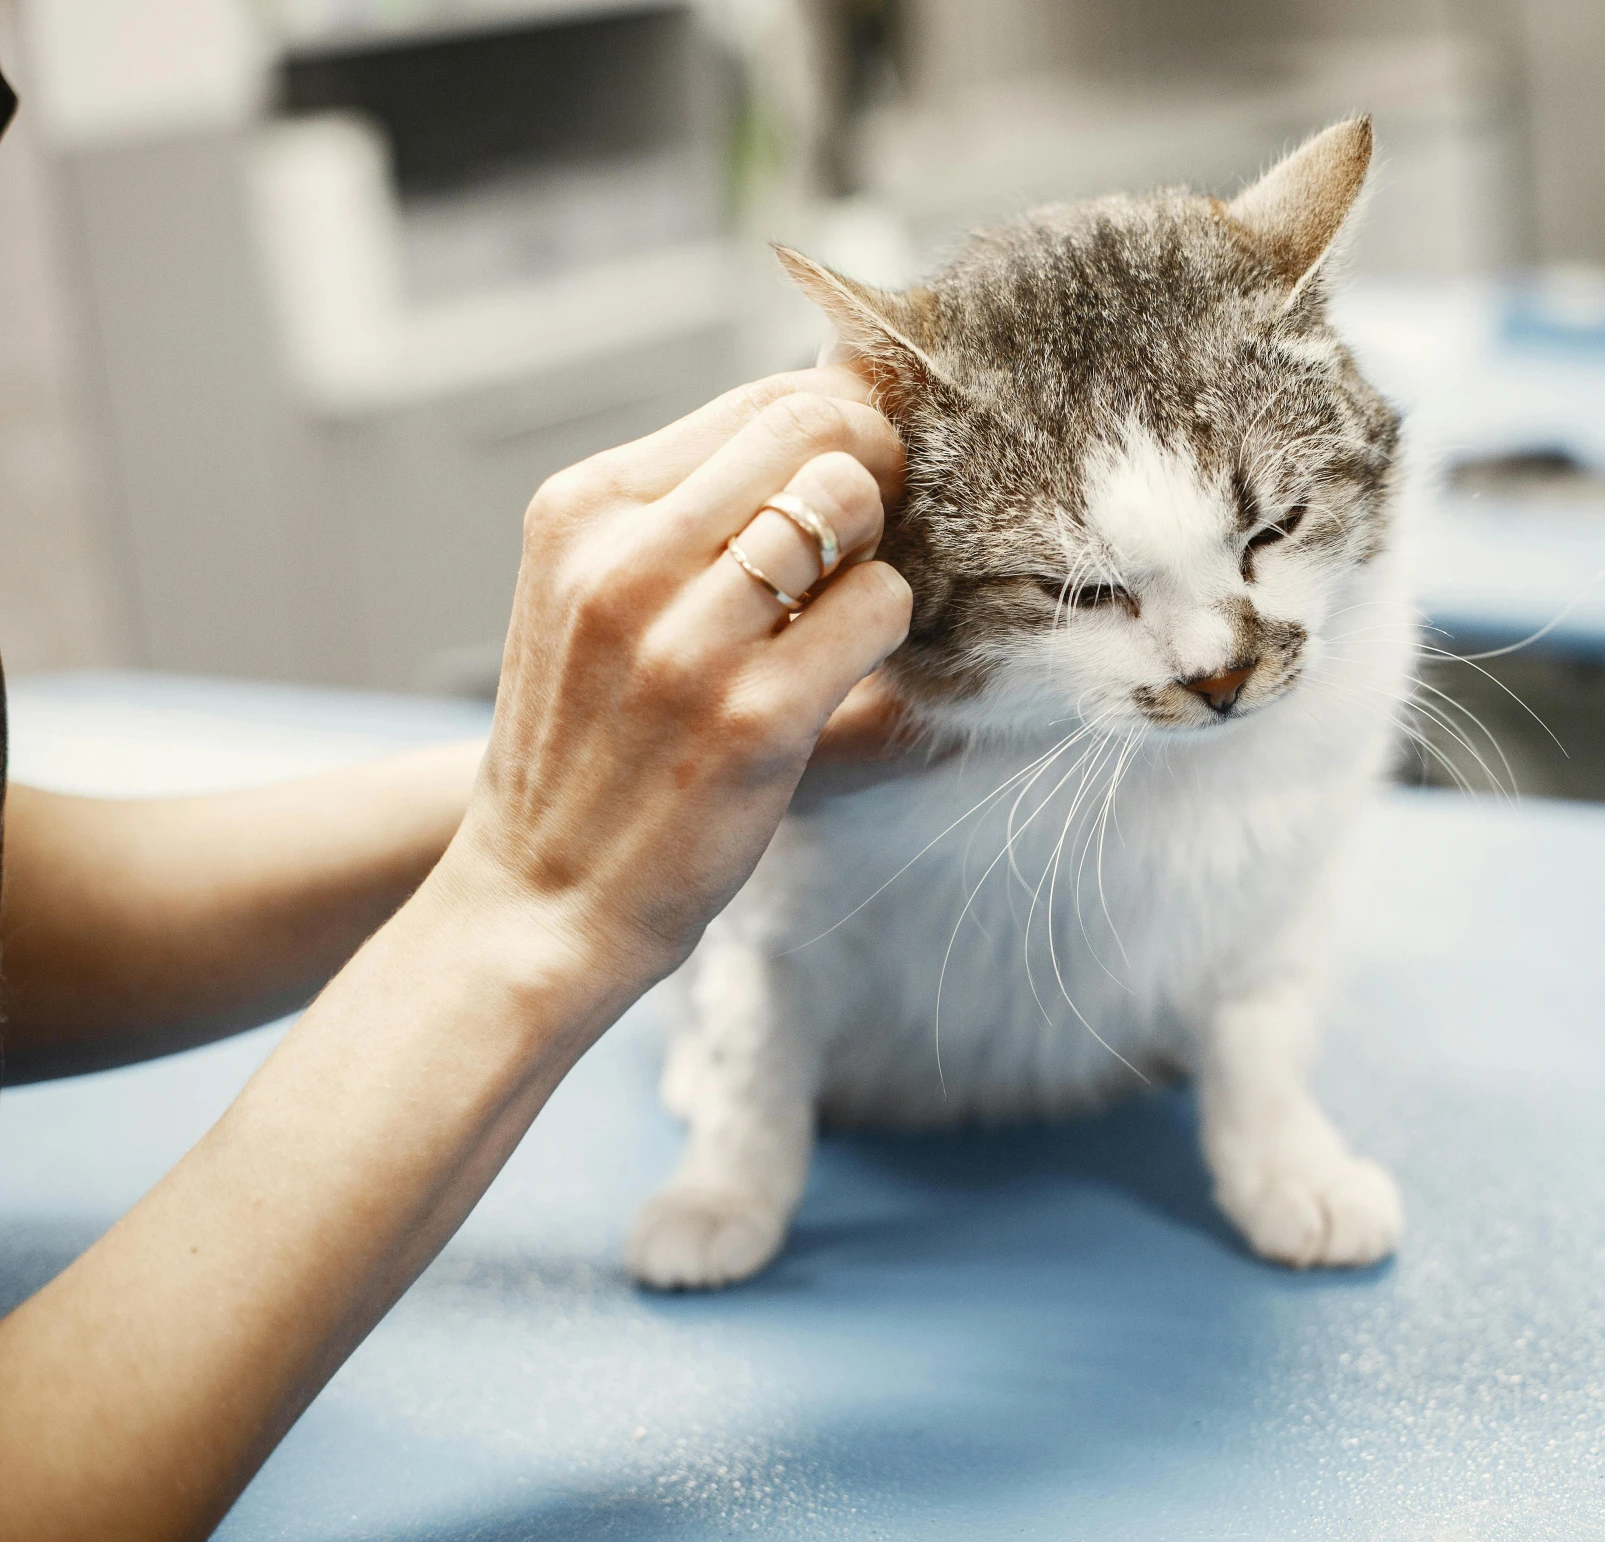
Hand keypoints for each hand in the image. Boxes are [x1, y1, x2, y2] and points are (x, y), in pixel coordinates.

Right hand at [438, 366, 912, 987]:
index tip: (857, 477)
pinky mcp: (754, 715)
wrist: (541, 899)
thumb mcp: (593, 594)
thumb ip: (687, 509)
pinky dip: (888, 628)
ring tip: (843, 612)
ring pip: (851, 505)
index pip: (759, 404)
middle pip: (814, 431)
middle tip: (873, 539)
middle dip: (875, 470)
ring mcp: (686, 639)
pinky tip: (850, 669)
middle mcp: (623, 559)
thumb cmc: (593, 741)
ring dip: (877, 552)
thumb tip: (834, 409)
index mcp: (582, 509)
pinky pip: (879, 605)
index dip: (838, 427)